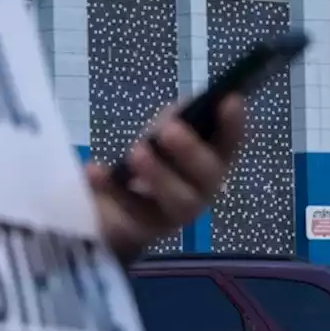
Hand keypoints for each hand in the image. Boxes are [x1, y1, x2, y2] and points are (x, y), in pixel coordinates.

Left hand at [86, 96, 244, 260]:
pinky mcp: (143, 231)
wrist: (110, 209)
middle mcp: (200, 190)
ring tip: (137, 152)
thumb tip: (182, 109)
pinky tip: (95, 169)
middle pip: (208, 176)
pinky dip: (111, 187)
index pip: (230, 144)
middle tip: (169, 130)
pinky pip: (131, 211)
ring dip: (160, 175)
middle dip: (191, 151)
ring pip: (179, 201)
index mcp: (209, 162)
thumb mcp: (159, 136)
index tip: (231, 100)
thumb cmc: (146, 164)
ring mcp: (173, 215)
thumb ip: (174, 120)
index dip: (234, 125)